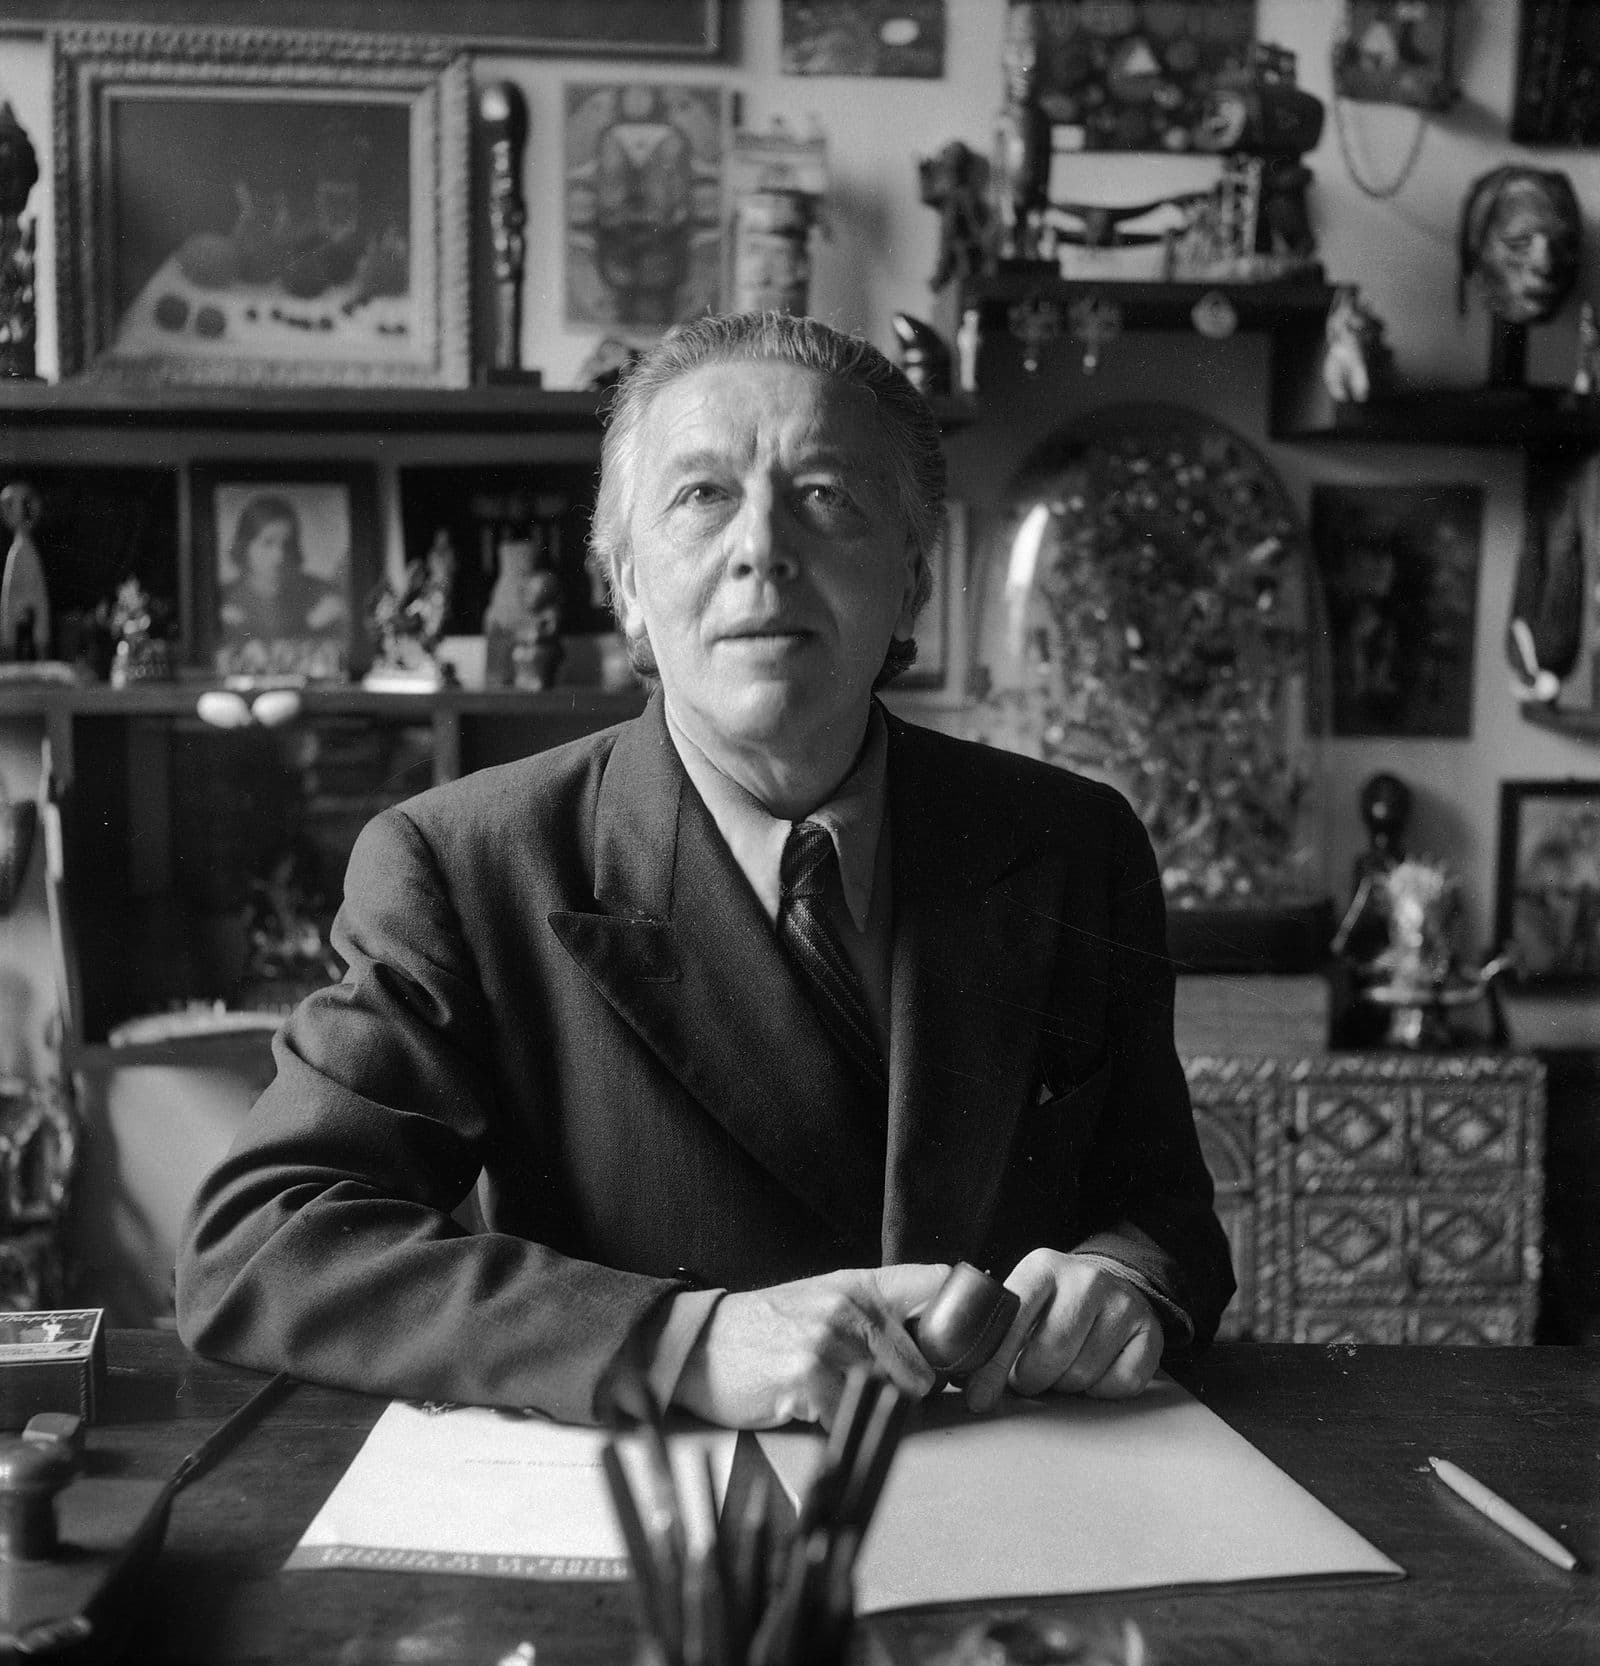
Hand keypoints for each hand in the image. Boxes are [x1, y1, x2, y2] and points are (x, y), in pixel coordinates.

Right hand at [673, 1263, 949, 1428]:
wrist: (700, 1345)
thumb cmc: (766, 1329)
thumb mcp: (825, 1298)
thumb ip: (878, 1309)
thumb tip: (940, 1340)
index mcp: (861, 1284)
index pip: (936, 1285)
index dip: (962, 1321)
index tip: (968, 1351)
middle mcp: (850, 1307)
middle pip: (924, 1366)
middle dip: (914, 1394)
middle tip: (885, 1403)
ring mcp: (829, 1343)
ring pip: (892, 1397)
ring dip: (878, 1415)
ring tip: (848, 1408)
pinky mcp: (807, 1379)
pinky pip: (851, 1420)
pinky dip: (841, 1429)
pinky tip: (818, 1416)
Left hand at [961, 1249, 1161, 1413]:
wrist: (1114, 1283)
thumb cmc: (1056, 1302)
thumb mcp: (1023, 1298)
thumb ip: (997, 1330)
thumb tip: (963, 1378)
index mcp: (1042, 1267)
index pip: (1012, 1318)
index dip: (993, 1364)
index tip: (979, 1398)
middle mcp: (1085, 1279)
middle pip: (1050, 1353)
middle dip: (1031, 1379)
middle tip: (1028, 1379)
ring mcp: (1121, 1303)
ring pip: (1083, 1373)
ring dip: (1066, 1385)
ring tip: (1061, 1369)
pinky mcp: (1150, 1330)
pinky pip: (1120, 1383)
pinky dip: (1103, 1389)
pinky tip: (1095, 1370)